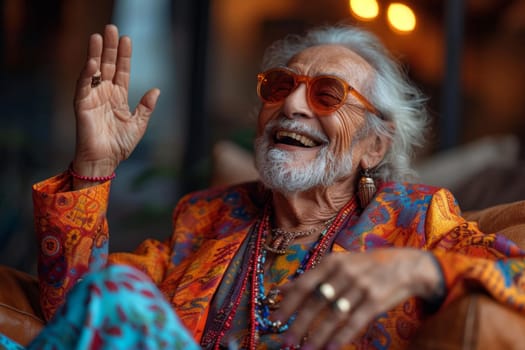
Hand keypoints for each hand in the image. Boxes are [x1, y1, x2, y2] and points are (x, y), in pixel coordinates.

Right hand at [72, 24, 159, 183]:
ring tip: (98, 36)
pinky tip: (93, 62)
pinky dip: (87, 74)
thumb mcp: (138, 125)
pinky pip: (84, 86)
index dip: (124, 56)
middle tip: (111, 28)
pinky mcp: (82, 105)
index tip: (127, 39)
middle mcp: (105, 94)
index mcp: (119, 97)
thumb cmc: (120, 146)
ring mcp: (93, 97)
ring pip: (94, 71)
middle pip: (108, 65)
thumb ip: (146, 107)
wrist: (105, 162)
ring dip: (96, 54)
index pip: (122, 71)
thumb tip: (156, 90)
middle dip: (110, 48)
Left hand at [272, 248, 441, 348]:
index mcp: (332, 262)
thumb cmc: (367, 266)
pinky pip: (354, 323)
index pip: (304, 284)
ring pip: (333, 316)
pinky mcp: (376, 301)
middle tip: (286, 341)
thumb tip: (282, 289)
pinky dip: (341, 337)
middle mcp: (344, 273)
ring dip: (317, 336)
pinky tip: (330, 349)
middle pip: (316, 302)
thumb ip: (312, 277)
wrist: (406, 266)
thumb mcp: (339, 264)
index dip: (288, 303)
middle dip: (299, 324)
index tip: (275, 320)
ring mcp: (360, 287)